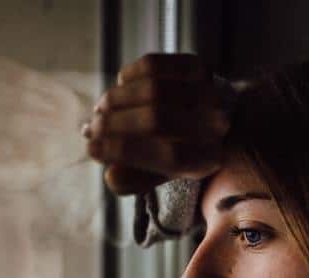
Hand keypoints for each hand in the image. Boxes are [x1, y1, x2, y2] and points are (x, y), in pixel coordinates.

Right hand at [83, 53, 230, 194]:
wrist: (215, 116)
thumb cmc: (180, 150)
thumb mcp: (160, 173)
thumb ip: (136, 180)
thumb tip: (111, 175)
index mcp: (210, 159)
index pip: (169, 157)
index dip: (125, 152)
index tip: (91, 149)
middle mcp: (217, 125)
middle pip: (158, 120)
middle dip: (115, 124)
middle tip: (91, 129)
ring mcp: (210, 91)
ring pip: (153, 90)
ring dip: (117, 100)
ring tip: (100, 110)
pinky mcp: (198, 67)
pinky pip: (154, 66)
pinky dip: (128, 75)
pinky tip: (119, 87)